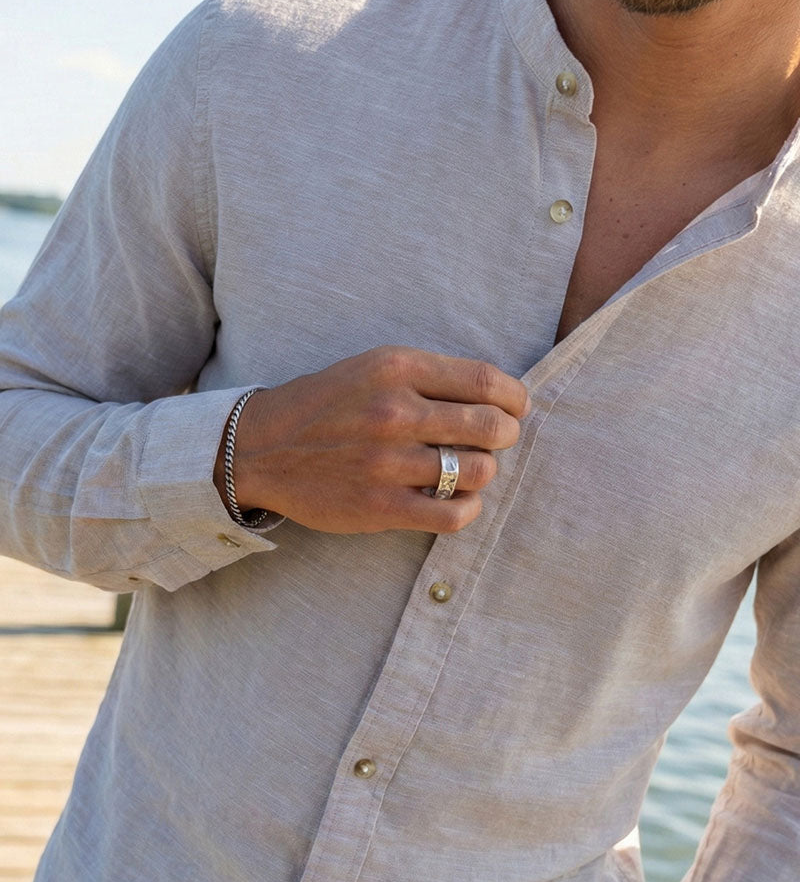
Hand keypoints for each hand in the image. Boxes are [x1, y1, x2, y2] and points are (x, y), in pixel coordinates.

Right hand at [214, 346, 530, 534]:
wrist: (260, 449)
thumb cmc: (326, 406)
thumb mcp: (372, 368)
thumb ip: (428, 377)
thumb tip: (497, 396)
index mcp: (396, 369)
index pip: (487, 382)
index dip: (515, 399)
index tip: (516, 408)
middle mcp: (395, 413)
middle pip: (491, 426)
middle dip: (506, 435)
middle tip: (496, 440)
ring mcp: (388, 463)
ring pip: (478, 470)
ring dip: (484, 472)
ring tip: (467, 469)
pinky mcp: (381, 507)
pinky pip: (454, 513)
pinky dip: (467, 508)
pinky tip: (457, 499)